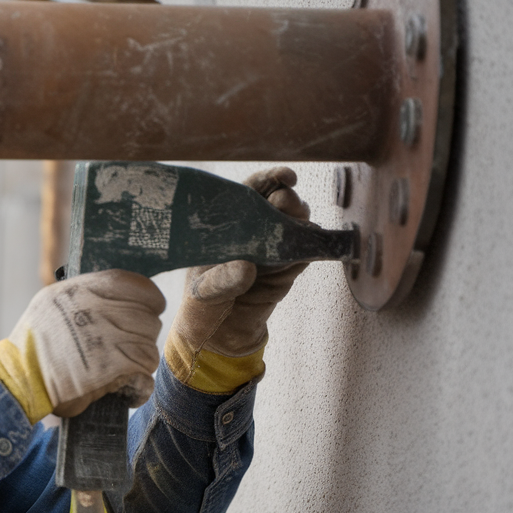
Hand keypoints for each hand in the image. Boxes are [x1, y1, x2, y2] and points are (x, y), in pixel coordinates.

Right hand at [0, 270, 164, 421]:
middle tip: (126, 348)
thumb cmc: (34, 341)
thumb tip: (112, 293)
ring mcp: (110, 339)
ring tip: (120, 369)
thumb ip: (83, 294)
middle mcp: (101, 310)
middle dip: (141, 336)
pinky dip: (137, 384)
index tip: (149, 311)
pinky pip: (144, 372)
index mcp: (87, 290)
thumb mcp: (51, 301)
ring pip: (148, 348)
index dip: (150, 300)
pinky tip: (123, 386)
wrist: (22, 375)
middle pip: (148, 320)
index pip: (139, 287)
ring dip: (138, 361)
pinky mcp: (116, 368)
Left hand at [165, 166, 309, 392]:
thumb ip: (221, 281)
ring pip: (297, 222)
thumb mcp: (202, 292)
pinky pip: (307, 249)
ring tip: (291, 228)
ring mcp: (273, 247)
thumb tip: (246, 268)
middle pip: (280, 200)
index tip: (286, 176)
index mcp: (227, 222)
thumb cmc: (201, 305)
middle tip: (284, 204)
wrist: (219, 336)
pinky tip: (307, 247)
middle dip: (286, 199)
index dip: (271, 177)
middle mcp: (252, 229)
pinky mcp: (289, 267)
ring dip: (299, 220)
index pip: (252, 188)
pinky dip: (310, 246)